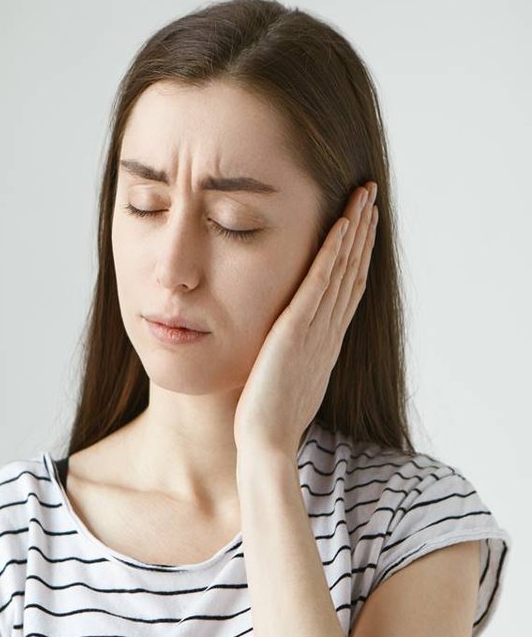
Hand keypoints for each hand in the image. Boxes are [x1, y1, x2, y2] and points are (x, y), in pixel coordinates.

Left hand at [233, 181, 378, 457]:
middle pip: (353, 271)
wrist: (266, 442)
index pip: (348, 287)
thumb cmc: (270, 418)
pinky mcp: (296, 330)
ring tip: (363, 196)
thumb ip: (296, 356)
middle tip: (370, 194)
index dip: (358, 253)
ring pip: (343, 270)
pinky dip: (332, 253)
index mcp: (327, 341)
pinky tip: (340, 225)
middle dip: (363, 231)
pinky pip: (320, 284)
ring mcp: (316, 329)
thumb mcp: (290, 379)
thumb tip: (290, 346)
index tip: (362, 223)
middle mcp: (329, 330)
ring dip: (354, 231)